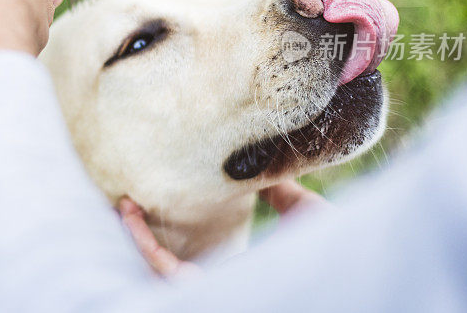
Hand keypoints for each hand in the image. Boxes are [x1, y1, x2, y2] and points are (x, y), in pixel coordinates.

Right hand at [118, 180, 329, 277]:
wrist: (342, 269)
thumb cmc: (335, 250)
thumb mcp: (307, 214)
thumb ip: (286, 195)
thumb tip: (272, 173)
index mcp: (241, 276)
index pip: (196, 262)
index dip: (172, 237)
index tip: (161, 203)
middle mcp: (220, 289)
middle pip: (166, 268)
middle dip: (142, 239)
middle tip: (129, 204)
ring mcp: (208, 294)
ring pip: (155, 270)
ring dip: (134, 238)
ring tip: (123, 205)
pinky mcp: (200, 293)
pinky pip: (160, 271)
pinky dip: (142, 243)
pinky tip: (131, 216)